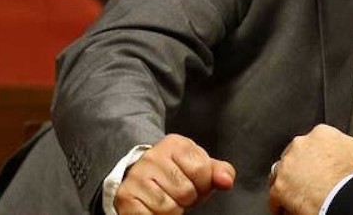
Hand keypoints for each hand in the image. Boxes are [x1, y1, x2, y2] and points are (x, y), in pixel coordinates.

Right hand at [114, 134, 234, 214]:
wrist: (140, 178)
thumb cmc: (176, 175)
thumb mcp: (200, 168)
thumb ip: (220, 172)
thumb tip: (226, 181)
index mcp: (175, 144)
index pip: (203, 170)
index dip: (203, 184)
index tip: (193, 182)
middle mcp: (153, 156)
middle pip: (186, 191)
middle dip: (187, 198)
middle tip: (177, 194)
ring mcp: (137, 176)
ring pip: (169, 207)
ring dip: (173, 210)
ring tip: (166, 199)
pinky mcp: (125, 196)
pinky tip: (153, 207)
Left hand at [269, 125, 352, 214]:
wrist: (347, 194)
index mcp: (322, 134)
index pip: (316, 142)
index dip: (320, 157)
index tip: (323, 166)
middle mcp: (301, 145)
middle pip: (296, 156)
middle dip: (302, 168)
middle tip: (312, 181)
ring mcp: (287, 165)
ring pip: (282, 174)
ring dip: (289, 184)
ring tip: (300, 196)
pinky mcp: (279, 186)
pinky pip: (275, 196)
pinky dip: (281, 204)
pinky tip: (289, 209)